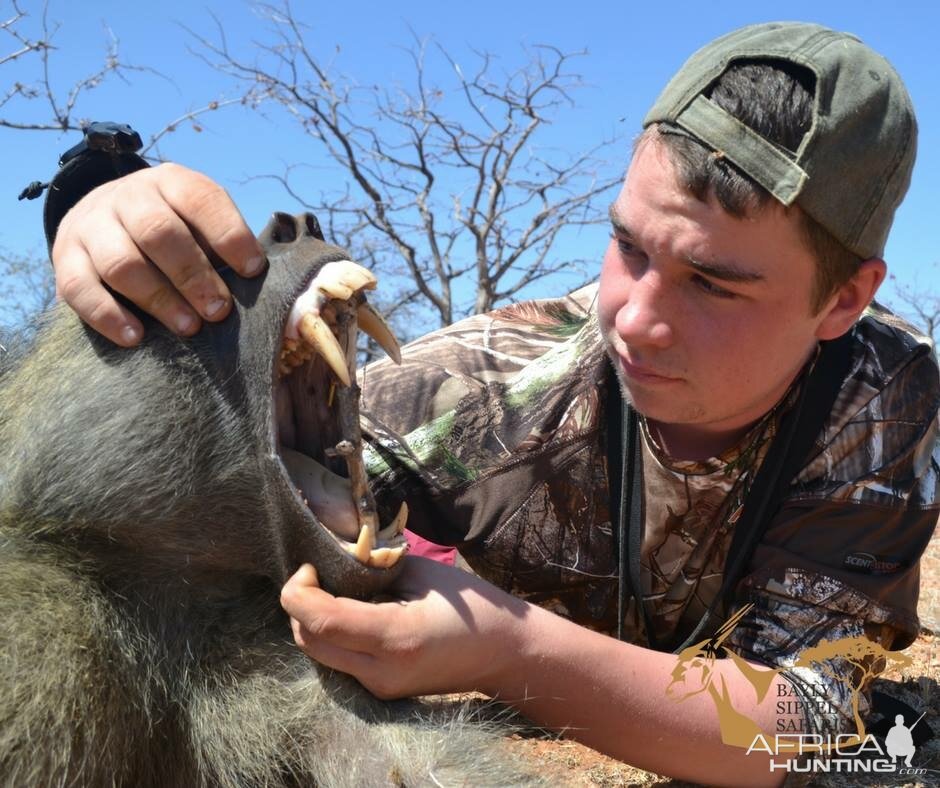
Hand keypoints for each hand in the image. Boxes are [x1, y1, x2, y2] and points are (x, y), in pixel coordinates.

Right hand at [52, 162, 265, 345]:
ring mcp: (91, 226)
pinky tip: (136, 338)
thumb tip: (261, 288)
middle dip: (194, 275)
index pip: (201, 199)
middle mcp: (127, 197)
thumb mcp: (200, 224)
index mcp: (171, 182)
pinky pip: (80, 289)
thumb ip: (226, 247)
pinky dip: (109, 316)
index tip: (253, 271)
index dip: (229, 235)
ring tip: (189, 328)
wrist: (103, 217)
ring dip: (160, 300)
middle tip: (219, 310)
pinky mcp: (65, 259)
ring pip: (121, 263)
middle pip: (158, 232)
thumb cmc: (174, 232)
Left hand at [280, 558, 531, 698]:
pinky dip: (330, 632)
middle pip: (308, 640)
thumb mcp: (423, 573)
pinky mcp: (380, 689)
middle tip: (317, 572)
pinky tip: (349, 608)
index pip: (321, 620)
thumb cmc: (472, 606)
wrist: (505, 654)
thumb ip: (374, 566)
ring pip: (318, 652)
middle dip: (298, 603)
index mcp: (395, 637)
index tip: (311, 563)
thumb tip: (334, 556)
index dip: (299, 590)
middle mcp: (380, 671)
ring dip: (312, 618)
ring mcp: (379, 686)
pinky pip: (336, 659)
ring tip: (332, 587)